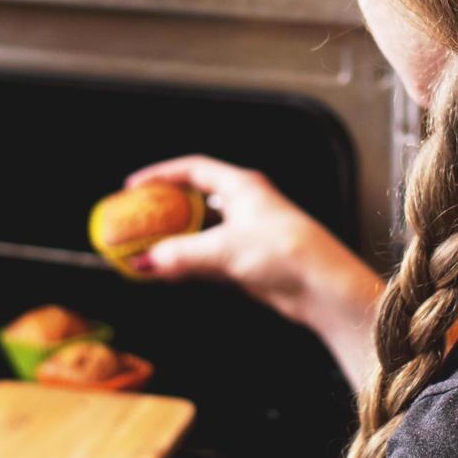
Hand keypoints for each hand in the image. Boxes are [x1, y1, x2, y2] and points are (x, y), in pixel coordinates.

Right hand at [127, 156, 382, 385]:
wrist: (324, 288)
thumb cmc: (287, 254)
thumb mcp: (224, 250)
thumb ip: (181, 255)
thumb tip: (146, 261)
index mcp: (242, 186)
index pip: (193, 169)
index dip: (161, 175)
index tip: (134, 188)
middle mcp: (245, 205)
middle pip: (195, 201)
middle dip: (164, 212)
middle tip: (137, 223)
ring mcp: (248, 234)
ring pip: (201, 233)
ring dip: (175, 242)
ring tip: (147, 252)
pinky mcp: (251, 261)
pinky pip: (209, 258)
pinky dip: (188, 263)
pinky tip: (171, 272)